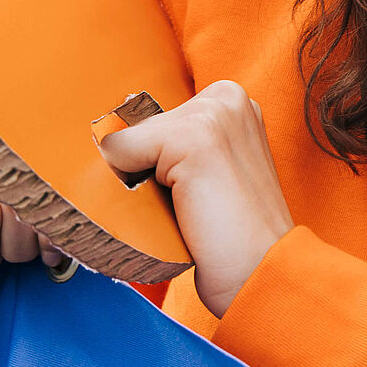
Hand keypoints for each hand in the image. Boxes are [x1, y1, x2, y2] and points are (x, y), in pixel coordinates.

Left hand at [97, 81, 293, 317]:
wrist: (260, 270)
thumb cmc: (232, 229)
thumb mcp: (212, 168)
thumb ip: (175, 144)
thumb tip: (106, 138)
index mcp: (233, 100)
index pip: (158, 113)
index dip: (156, 155)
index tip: (188, 186)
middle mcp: (226, 97)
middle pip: (142, 122)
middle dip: (146, 164)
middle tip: (191, 200)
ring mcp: (212, 114)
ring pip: (130, 136)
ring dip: (140, 179)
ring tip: (185, 205)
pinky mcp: (193, 138)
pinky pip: (122, 149)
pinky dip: (129, 186)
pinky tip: (173, 207)